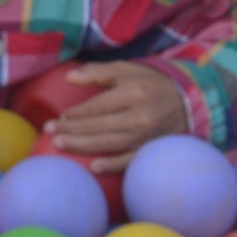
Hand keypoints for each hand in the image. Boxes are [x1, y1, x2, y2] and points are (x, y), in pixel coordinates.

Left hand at [42, 63, 188, 168]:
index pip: (97, 106)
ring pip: (109, 144)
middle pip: (99, 126)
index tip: (59, 117)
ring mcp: (146, 136)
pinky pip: (129, 161)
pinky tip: (93, 167)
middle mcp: (140, 116)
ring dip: (82, 146)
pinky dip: (112, 165)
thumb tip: (69, 78)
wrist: (187, 101)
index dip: (76, 113)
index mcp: (133, 93)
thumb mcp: (127, 70)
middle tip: (49, 132)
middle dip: (71, 130)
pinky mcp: (151, 150)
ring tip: (60, 145)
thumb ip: (97, 72)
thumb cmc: (151, 83)